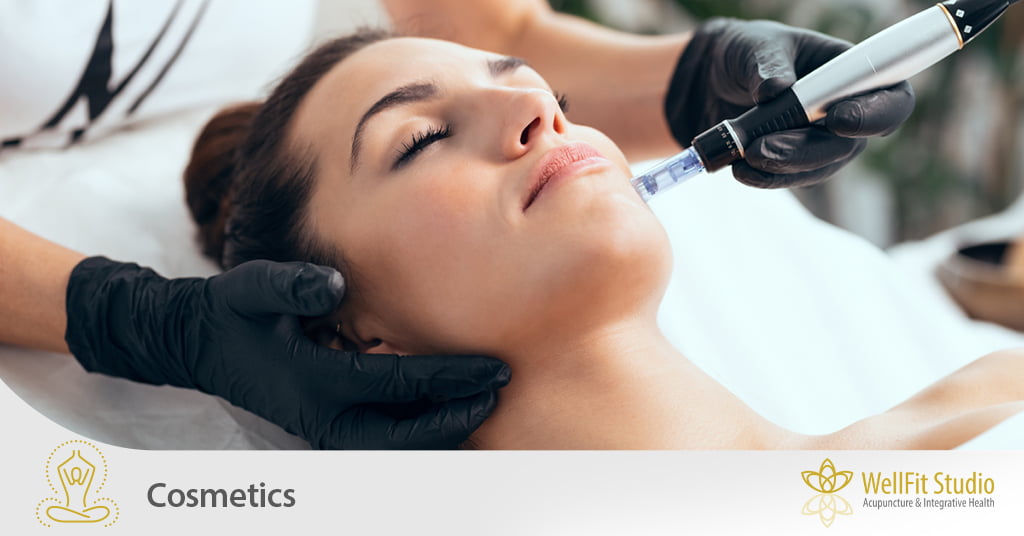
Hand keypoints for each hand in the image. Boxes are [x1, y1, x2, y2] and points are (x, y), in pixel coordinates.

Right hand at [65, 257, 509, 448]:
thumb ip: (291, 284)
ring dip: (444, 432)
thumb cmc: (235, 312)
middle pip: (405, 435)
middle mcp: (323, 418)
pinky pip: (385, 445)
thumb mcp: (252, 287)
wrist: (204, 346)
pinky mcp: (328, 432)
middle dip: (458, 416)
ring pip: (397, 450)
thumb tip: (336, 286)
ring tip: (486, 403)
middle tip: (501, 389)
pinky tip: (453, 412)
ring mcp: (325, 432)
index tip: (493, 367)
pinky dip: (422, 435)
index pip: (396, 383)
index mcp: (313, 382)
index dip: (449, 377)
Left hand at [664, 18, 915, 187]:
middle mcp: (847, 110)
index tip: (837, 120)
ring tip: (745, 156)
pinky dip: (766, 177)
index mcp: (853, 71)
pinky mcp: (795, 162)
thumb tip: (776, 88)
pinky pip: (791, 178)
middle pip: (850, 145)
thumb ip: (768, 62)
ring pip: (819, 167)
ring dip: (783, 167)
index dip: (875, 115)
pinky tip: (741, 170)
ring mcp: (822, 141)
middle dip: (806, 150)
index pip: (892, 99)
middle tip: (762, 147)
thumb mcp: (755, 44)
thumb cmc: (747, 52)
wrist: (712, 79)